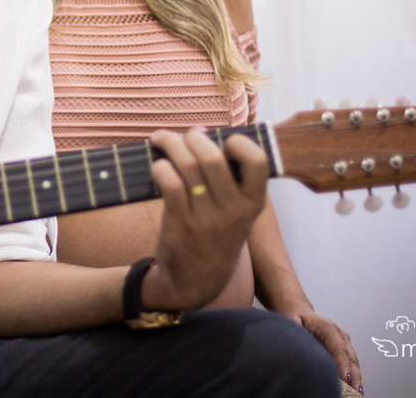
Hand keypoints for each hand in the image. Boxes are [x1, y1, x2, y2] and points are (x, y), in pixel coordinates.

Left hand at [142, 127, 267, 309]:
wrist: (195, 282)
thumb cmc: (214, 236)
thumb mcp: (236, 213)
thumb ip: (227, 177)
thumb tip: (200, 132)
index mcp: (253, 203)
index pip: (258, 161)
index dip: (239, 142)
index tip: (222, 140)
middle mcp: (233, 211)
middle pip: (213, 157)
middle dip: (193, 137)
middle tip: (183, 137)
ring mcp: (207, 219)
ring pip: (187, 166)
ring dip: (171, 144)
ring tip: (161, 140)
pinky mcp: (181, 223)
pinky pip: (170, 183)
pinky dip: (160, 167)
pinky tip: (157, 166)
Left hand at [281, 307, 362, 393]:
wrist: (301, 312)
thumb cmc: (296, 318)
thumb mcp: (292, 321)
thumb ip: (296, 330)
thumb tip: (297, 345)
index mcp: (328, 328)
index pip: (338, 349)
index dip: (343, 365)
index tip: (345, 379)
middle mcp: (340, 335)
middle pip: (350, 358)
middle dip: (353, 377)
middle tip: (354, 393)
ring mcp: (344, 342)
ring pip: (354, 363)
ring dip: (356, 379)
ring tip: (356, 395)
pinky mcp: (345, 349)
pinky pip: (351, 365)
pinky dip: (353, 377)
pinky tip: (353, 390)